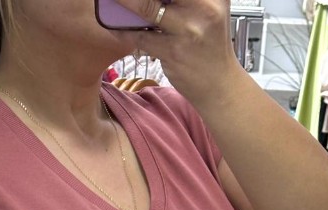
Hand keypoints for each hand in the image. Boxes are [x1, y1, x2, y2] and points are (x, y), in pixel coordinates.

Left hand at [109, 0, 239, 104]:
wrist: (218, 84)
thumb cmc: (208, 44)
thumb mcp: (207, 10)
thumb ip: (184, 0)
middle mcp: (204, 6)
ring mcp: (188, 29)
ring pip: (147, 7)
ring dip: (125, 3)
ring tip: (109, 2)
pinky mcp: (173, 51)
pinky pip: (141, 36)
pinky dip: (125, 31)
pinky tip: (115, 27)